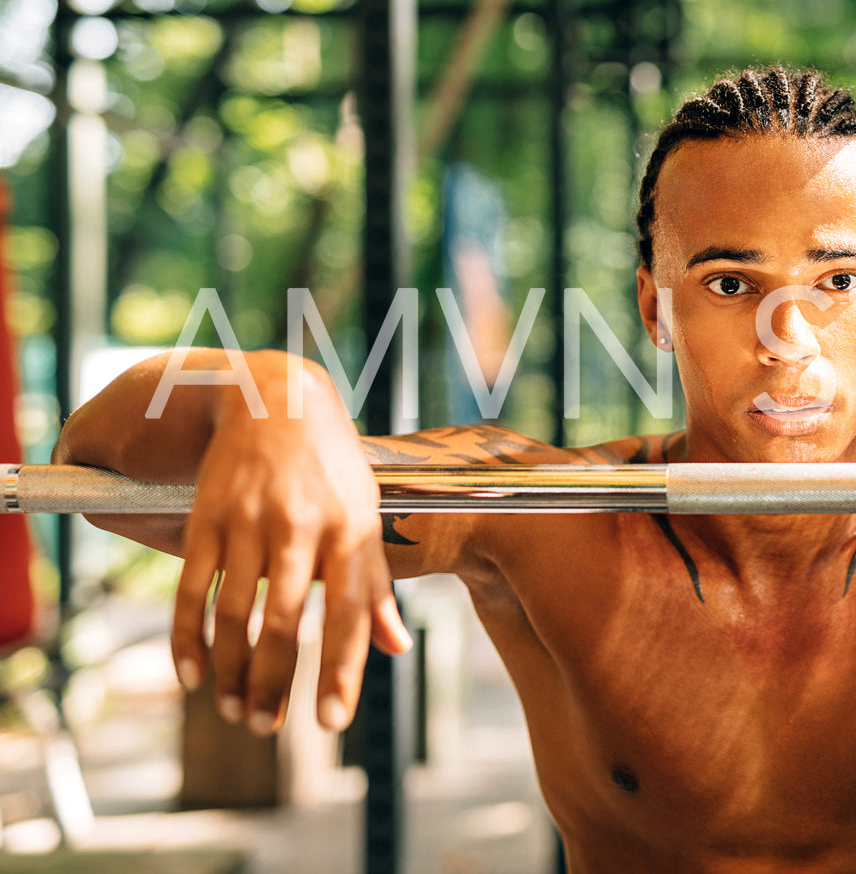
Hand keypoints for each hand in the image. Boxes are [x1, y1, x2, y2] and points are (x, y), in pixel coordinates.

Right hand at [170, 357, 410, 734]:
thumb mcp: (366, 516)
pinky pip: (193, 589)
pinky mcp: (207, 517)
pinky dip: (187, 638)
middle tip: (264, 727)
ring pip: (234, 614)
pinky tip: (192, 674)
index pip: (349, 613)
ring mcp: (250, 522)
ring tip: (234, 709)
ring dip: (231, 671)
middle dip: (273, 683)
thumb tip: (395, 648)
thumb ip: (376, 585)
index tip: (330, 722)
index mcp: (351, 531)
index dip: (340, 670)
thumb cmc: (332, 470)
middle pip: (284, 622)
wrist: (277, 400)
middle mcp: (302, 528)